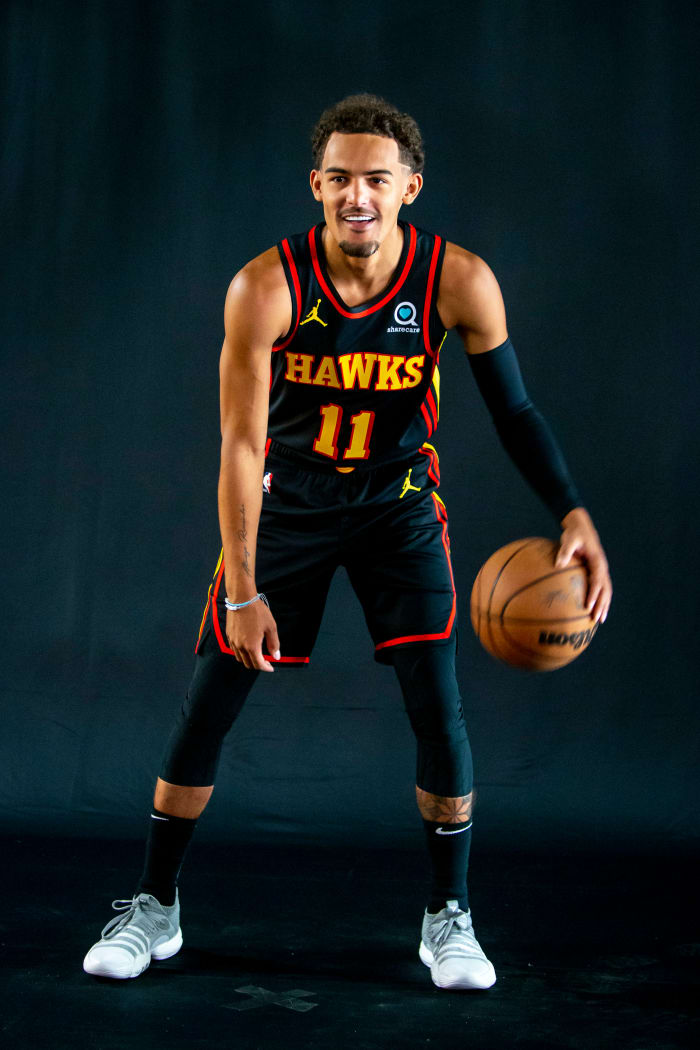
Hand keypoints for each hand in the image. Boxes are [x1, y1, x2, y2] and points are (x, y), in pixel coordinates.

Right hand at [225, 600, 280, 671]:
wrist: (242, 599)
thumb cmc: (258, 612)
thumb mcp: (271, 627)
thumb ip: (274, 644)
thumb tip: (276, 657)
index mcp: (252, 646)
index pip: (259, 664)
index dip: (266, 668)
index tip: (271, 667)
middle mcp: (241, 647)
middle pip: (248, 664)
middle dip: (258, 665)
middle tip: (266, 661)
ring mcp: (233, 641)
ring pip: (240, 658)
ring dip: (249, 660)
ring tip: (257, 654)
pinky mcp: (229, 636)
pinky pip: (234, 650)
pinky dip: (241, 653)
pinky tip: (248, 646)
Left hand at [556, 507, 611, 623]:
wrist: (581, 527)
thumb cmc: (574, 533)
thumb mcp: (569, 539)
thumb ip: (565, 551)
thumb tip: (557, 564)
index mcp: (597, 561)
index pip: (597, 580)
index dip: (594, 594)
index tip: (588, 605)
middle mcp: (602, 567)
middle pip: (605, 590)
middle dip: (602, 605)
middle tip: (596, 619)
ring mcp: (601, 570)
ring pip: (606, 591)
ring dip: (604, 605)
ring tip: (599, 620)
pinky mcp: (596, 572)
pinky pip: (600, 588)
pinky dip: (599, 599)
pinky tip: (592, 609)